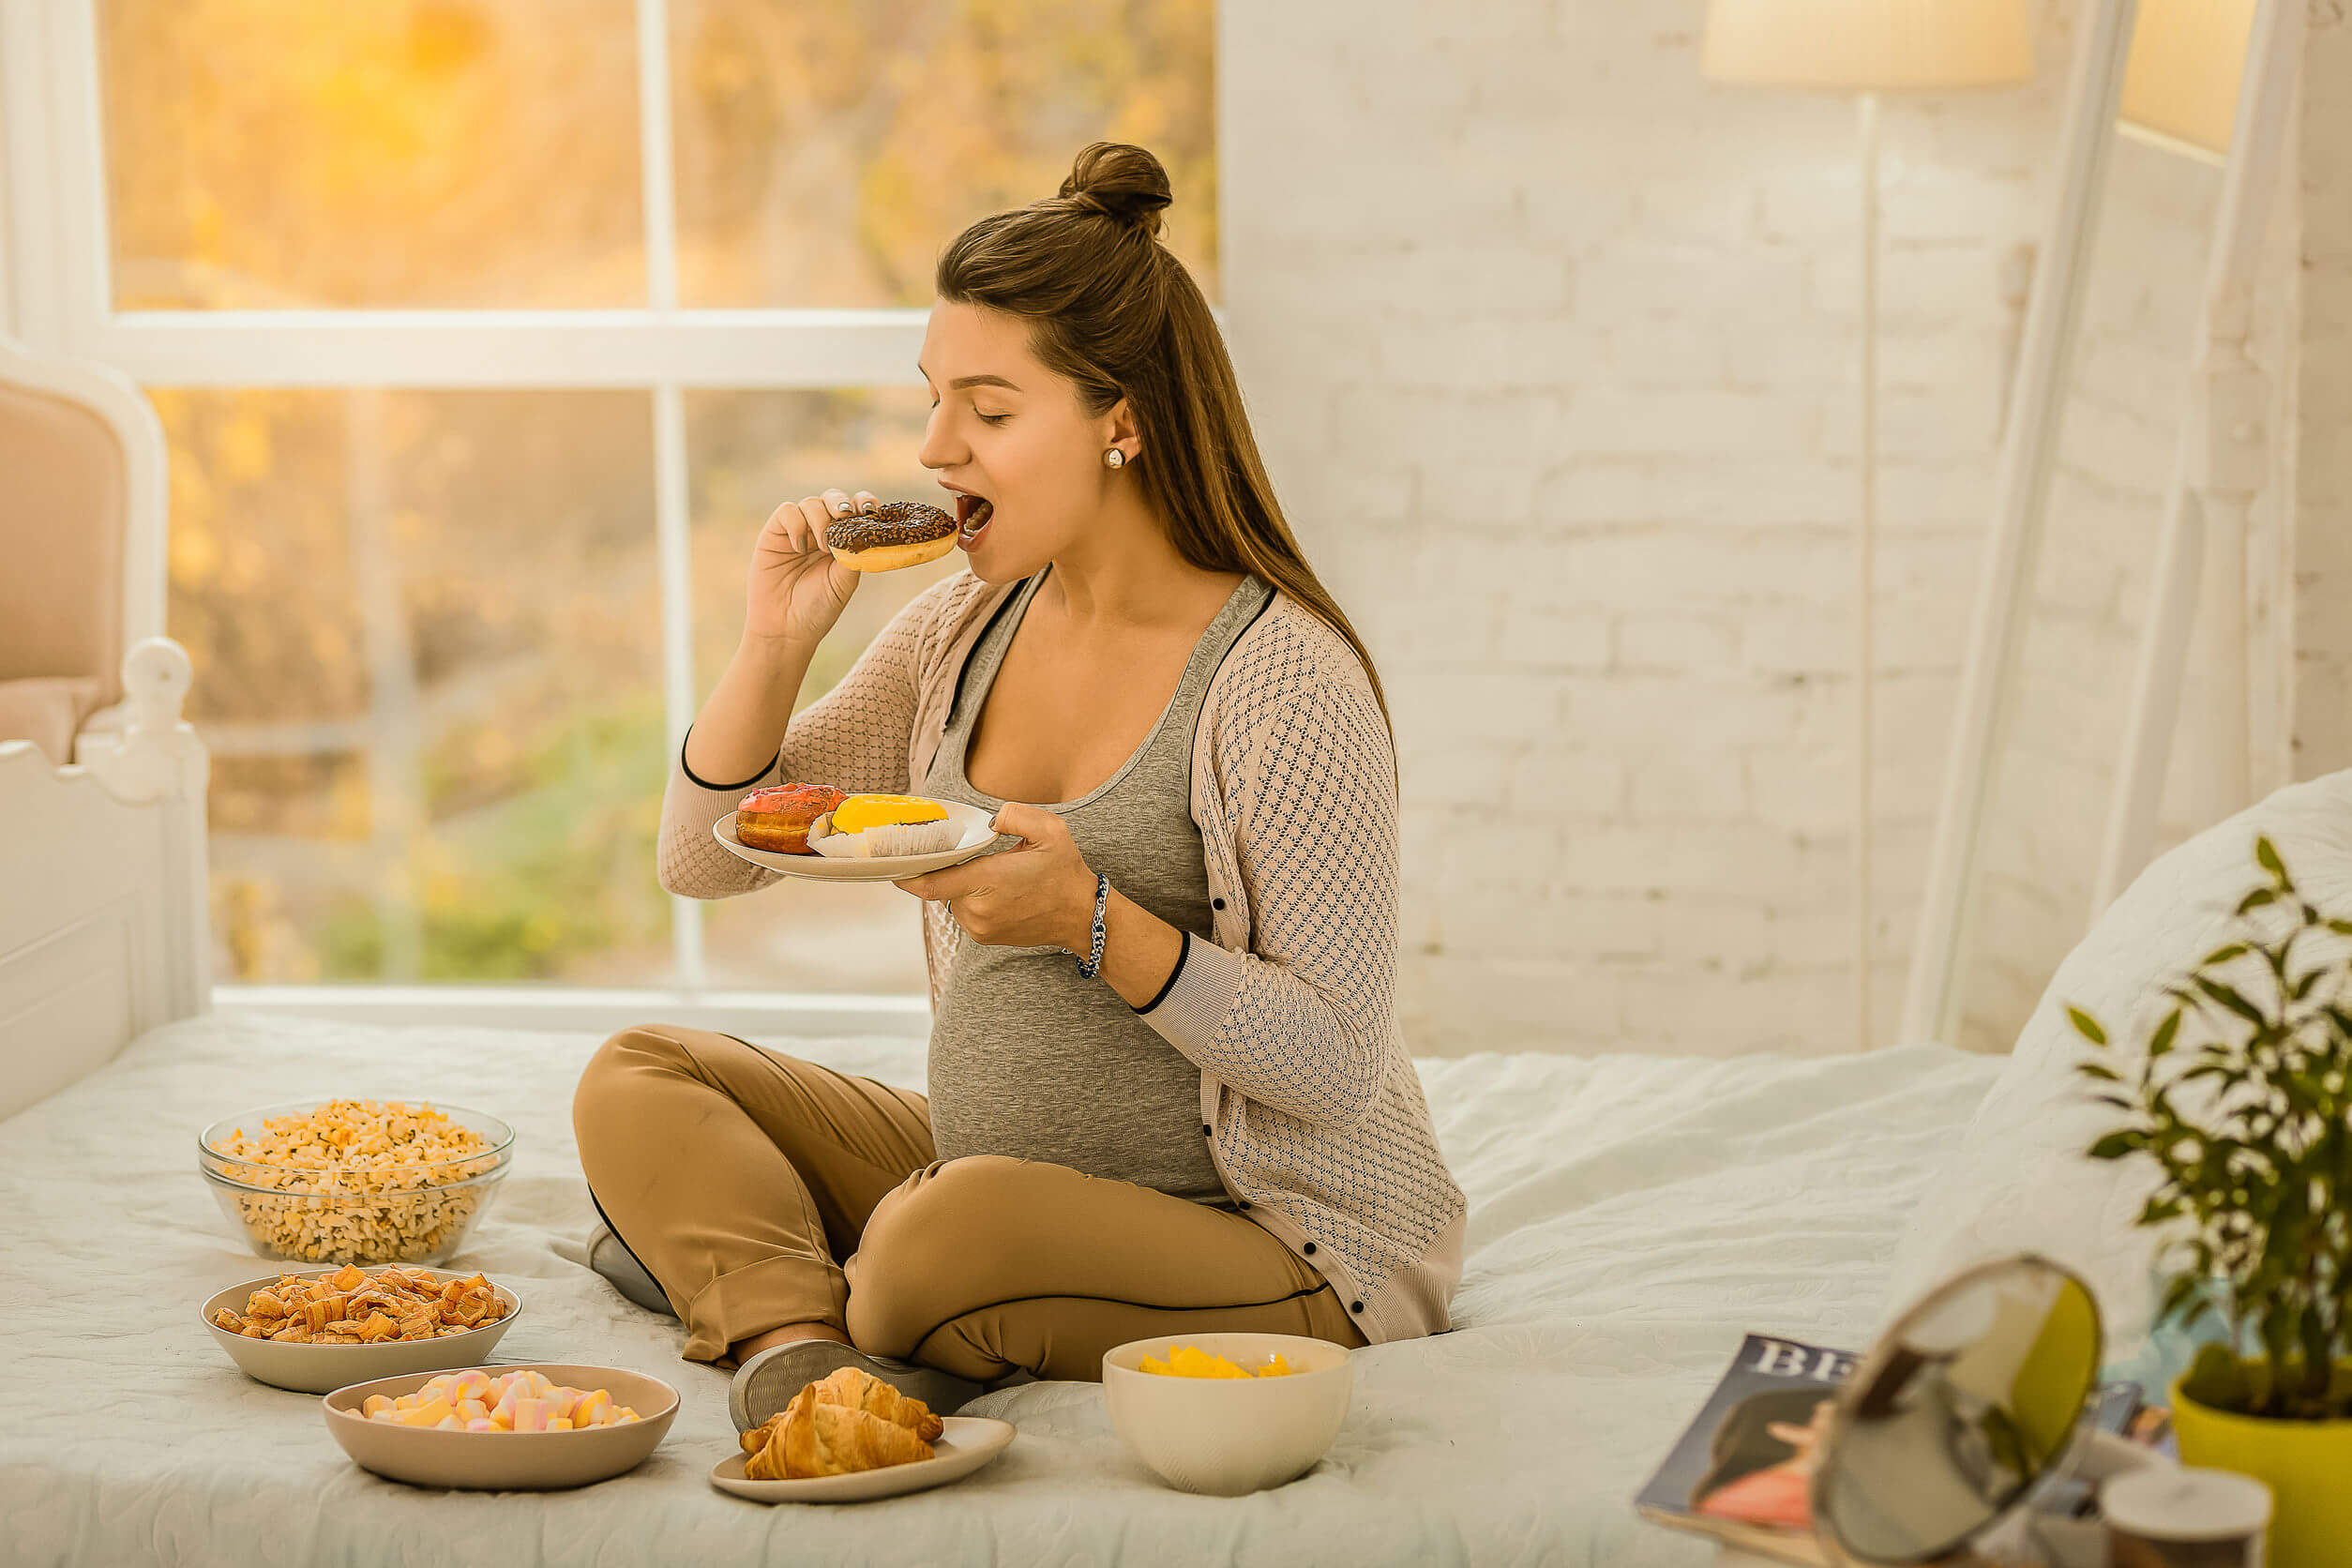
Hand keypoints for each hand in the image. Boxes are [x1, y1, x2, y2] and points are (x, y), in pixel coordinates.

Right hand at [744, 488, 874, 648]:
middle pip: (833, 498)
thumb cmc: (818, 608)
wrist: (786, 628)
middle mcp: (820, 532)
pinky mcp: (774, 534)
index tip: (871, 511)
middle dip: (842, 504)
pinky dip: (796, 524)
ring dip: (821, 519)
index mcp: (843, 541)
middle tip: (846, 518)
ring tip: (822, 547)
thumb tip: (862, 529)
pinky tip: (799, 548)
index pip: (856, 510)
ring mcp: (797, 532)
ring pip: (812, 502)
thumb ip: (853, 553)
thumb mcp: (844, 581)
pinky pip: (787, 511)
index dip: (864, 503)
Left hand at [893, 801, 1096, 950]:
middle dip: (954, 868)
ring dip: (966, 884)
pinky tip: (1000, 891)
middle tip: (978, 855)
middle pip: (943, 884)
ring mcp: (980, 927)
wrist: (1081, 917)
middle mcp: (978, 909)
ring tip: (999, 876)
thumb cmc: (1065, 873)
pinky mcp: (984, 937)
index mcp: (989, 881)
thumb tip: (991, 820)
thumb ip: (1016, 815)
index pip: (931, 883)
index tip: (889, 864)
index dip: (905, 874)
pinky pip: (966, 911)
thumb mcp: (1050, 831)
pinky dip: (974, 898)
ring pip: (954, 898)